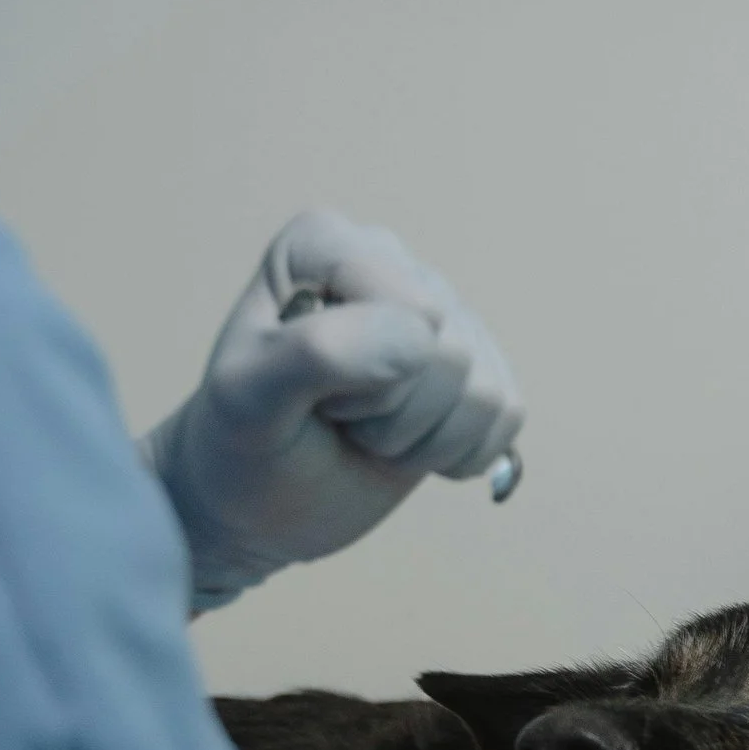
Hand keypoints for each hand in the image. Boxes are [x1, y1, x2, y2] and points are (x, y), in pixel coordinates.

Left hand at [142, 209, 523, 611]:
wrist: (258, 505)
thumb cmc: (241, 445)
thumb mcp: (247, 400)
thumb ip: (316, 352)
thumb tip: (420, 338)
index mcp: (324, 244)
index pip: (406, 308)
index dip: (362, 374)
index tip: (306, 390)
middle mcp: (391, 263)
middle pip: (449, 349)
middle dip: (391, 413)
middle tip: (334, 416)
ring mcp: (442, 314)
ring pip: (482, 391)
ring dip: (420, 440)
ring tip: (364, 432)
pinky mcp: (478, 367)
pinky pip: (507, 413)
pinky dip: (456, 454)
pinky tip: (405, 446)